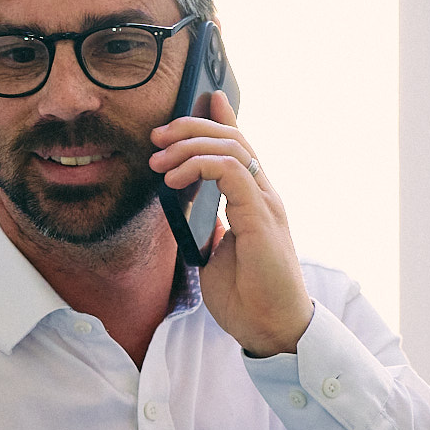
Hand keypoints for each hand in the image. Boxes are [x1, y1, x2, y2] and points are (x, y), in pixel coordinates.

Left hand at [147, 91, 312, 356]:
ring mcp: (266, 204)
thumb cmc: (248, 298)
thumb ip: (211, 230)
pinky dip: (201, 167)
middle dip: (193, 128)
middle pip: (234, 139)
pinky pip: (233, 172)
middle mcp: (264, 196)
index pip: (242, 148)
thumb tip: (193, 217)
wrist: (271, 329)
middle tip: (158, 136)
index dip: (223, 119)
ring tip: (160, 161)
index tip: (202, 100)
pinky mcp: (261, 218)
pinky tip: (176, 180)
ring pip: (233, 148)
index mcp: (255, 202)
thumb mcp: (218, 256)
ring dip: (190, 147)